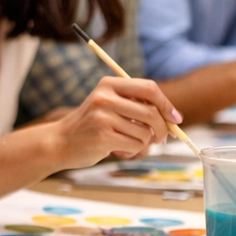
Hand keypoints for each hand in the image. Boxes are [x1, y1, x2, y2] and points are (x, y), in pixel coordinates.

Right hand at [51, 76, 177, 167]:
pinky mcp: (102, 137)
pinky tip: (118, 151)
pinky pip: (135, 146)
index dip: (166, 104)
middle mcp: (105, 97)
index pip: (149, 88)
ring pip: (145, 133)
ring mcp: (102, 116)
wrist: (59, 143)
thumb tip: (173, 119)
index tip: (175, 118)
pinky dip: (133, 152)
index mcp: (109, 84)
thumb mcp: (109, 106)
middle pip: (151, 112)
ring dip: (144, 143)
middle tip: (161, 139)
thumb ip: (136, 106)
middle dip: (162, 129)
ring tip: (127, 144)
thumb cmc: (90, 126)